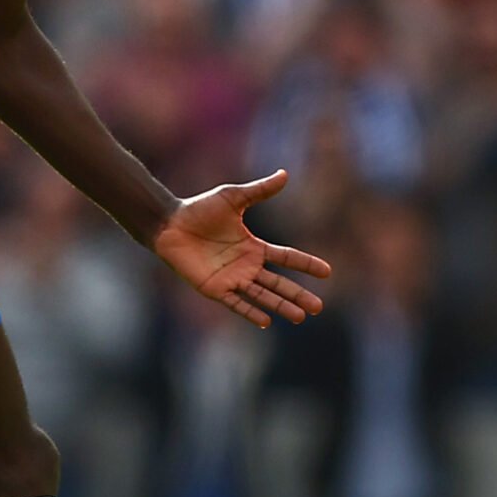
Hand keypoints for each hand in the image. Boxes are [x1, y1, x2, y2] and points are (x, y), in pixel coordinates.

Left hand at [152, 169, 331, 328]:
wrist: (169, 223)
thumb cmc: (198, 209)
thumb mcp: (233, 197)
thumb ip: (260, 190)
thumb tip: (285, 174)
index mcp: (253, 246)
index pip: (286, 257)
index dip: (305, 264)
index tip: (327, 272)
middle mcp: (246, 266)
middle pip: (278, 283)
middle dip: (298, 295)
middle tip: (319, 307)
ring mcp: (231, 279)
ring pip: (262, 295)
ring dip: (281, 306)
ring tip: (301, 316)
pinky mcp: (214, 288)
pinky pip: (236, 302)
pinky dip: (250, 311)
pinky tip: (267, 322)